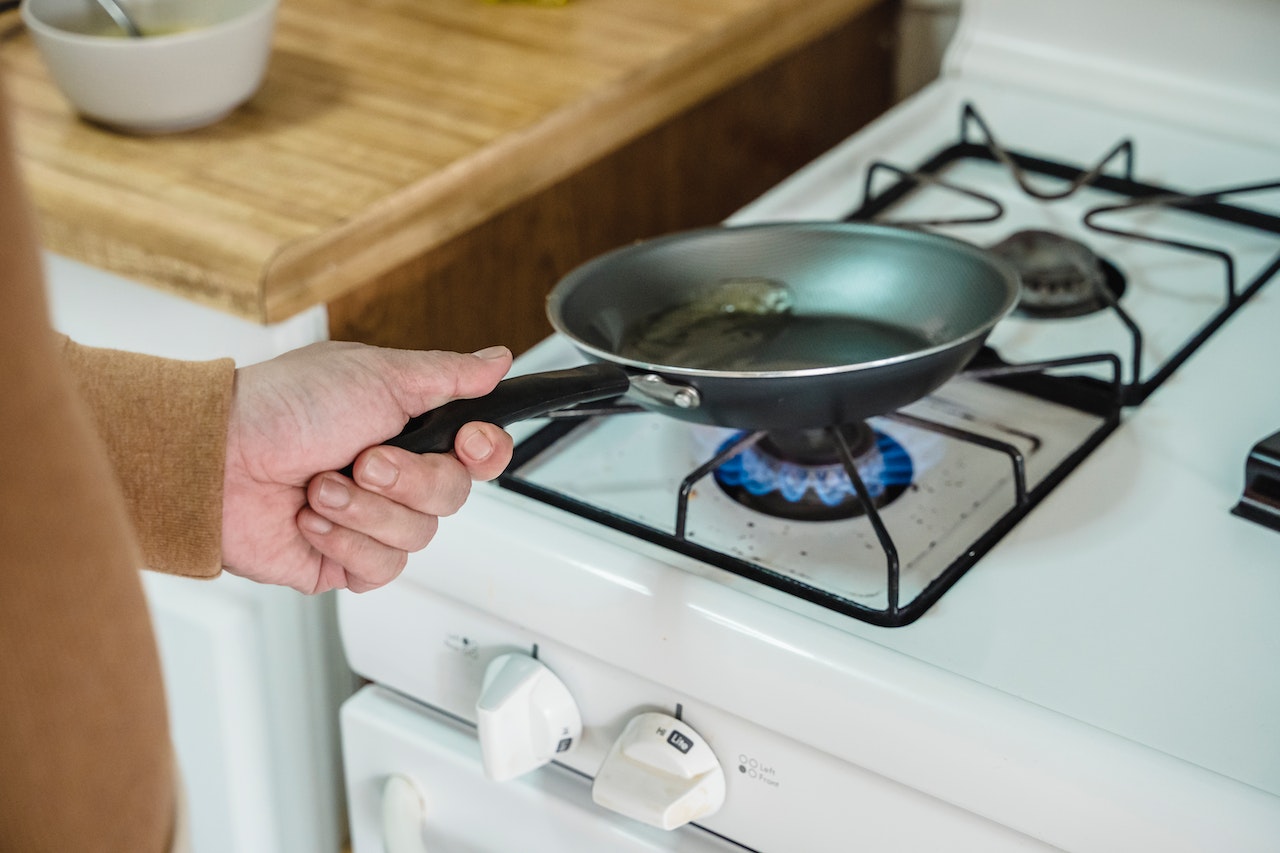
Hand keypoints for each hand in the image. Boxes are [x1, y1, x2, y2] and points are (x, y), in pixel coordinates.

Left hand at [221, 341, 514, 593]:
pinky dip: (344, 540)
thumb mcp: (378, 374)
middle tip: (364, 459)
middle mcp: (393, 476)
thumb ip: (448, 373)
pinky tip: (310, 517)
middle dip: (407, 479)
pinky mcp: (342, 560)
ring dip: (365, 509)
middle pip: (453, 496)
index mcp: (407, 428)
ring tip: (320, 485)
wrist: (216, 458)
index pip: (479, 452)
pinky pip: (381, 569)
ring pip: (418, 537)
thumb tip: (497, 359)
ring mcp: (369, 520)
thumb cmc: (284, 407)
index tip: (468, 442)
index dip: (484, 453)